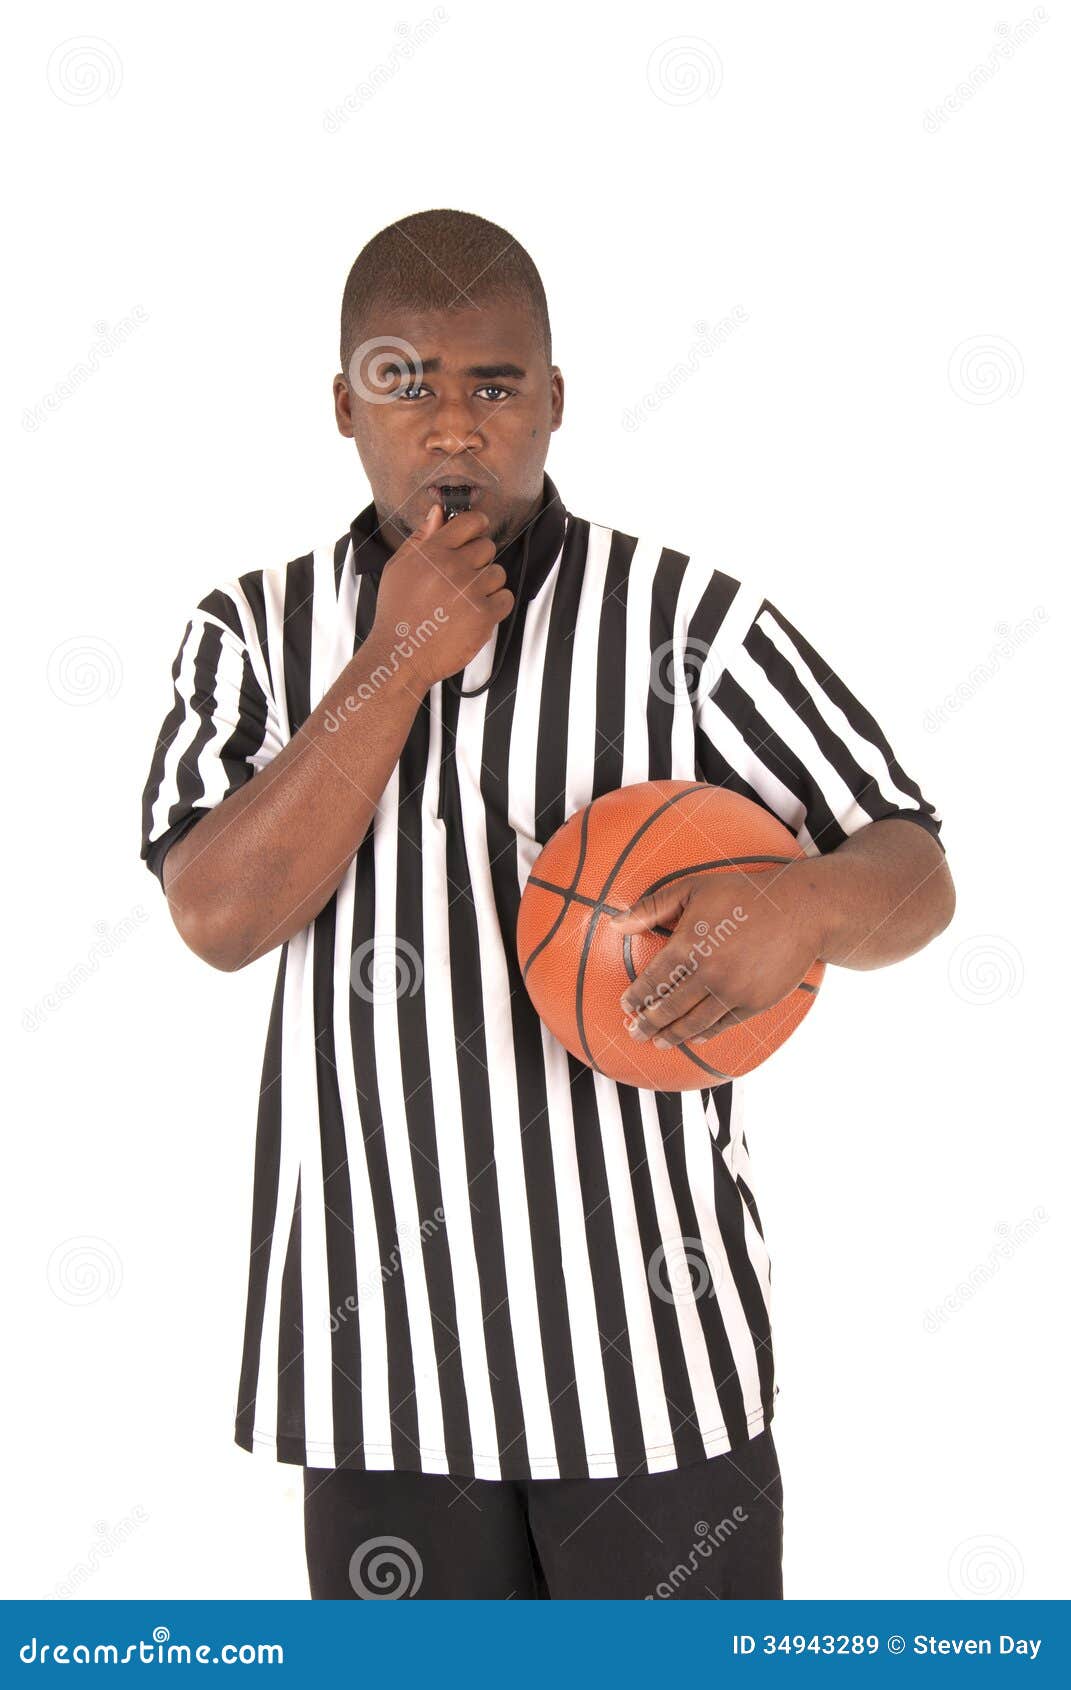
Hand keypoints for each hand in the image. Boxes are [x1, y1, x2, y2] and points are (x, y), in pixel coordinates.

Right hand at [372, 502, 513, 689]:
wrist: (400, 654)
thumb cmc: (397, 614)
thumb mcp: (399, 568)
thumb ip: (421, 538)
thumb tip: (438, 514)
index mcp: (432, 552)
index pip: (470, 522)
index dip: (477, 525)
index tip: (477, 532)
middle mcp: (452, 568)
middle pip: (487, 547)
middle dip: (478, 560)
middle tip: (462, 578)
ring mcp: (470, 591)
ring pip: (498, 573)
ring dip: (487, 584)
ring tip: (466, 599)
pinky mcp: (484, 615)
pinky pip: (506, 598)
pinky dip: (496, 605)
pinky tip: (476, 611)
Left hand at [607, 863, 827, 1047]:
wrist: (800, 909)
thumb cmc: (743, 895)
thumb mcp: (693, 888)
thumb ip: (651, 907)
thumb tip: (615, 923)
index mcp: (688, 946)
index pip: (652, 981)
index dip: (636, 998)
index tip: (626, 1007)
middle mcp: (708, 974)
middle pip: (669, 1009)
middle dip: (647, 1024)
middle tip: (634, 1033)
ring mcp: (733, 992)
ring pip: (694, 1023)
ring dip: (672, 1035)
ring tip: (658, 1041)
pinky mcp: (754, 1003)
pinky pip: (722, 1025)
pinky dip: (704, 1034)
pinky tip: (693, 1037)